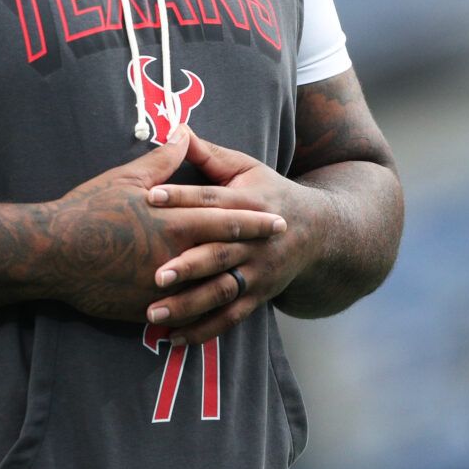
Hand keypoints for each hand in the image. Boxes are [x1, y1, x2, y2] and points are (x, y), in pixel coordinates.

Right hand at [41, 129, 286, 321]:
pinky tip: (215, 313)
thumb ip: (163, 161)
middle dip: (255, 252)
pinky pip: (182, 315)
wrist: (51, 254)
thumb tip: (183, 135)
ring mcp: (162, 287)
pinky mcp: (145, 309)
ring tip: (255, 283)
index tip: (279, 220)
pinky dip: (201, 315)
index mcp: (173, 221)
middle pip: (226, 255)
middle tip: (281, 251)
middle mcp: (174, 256)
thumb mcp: (126, 178)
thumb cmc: (87, 211)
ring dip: (235, 285)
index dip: (254, 220)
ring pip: (210, 290)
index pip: (226, 219)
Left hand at [140, 133, 322, 344]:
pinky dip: (204, 331)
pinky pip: (230, 317)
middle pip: (220, 252)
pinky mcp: (259, 296)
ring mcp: (259, 272)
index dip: (182, 197)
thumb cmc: (272, 194)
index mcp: (251, 203)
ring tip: (154, 312)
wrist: (319, 232)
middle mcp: (256, 240)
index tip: (149, 197)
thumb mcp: (248, 168)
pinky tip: (175, 339)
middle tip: (155, 274)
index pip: (212, 200)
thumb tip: (178, 130)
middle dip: (189, 264)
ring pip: (223, 291)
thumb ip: (211, 155)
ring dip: (189, 305)